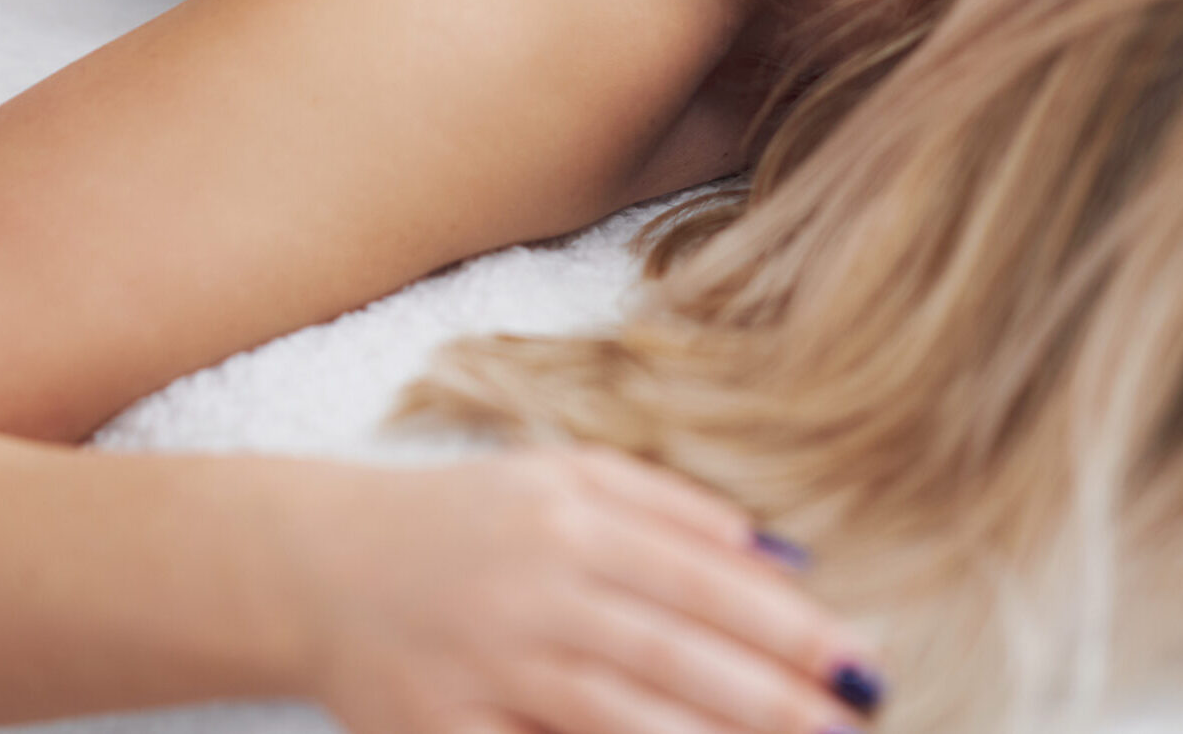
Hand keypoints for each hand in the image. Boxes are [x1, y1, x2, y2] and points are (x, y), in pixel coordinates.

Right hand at [284, 445, 881, 733]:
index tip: (857, 656)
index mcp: (574, 518)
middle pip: (673, 652)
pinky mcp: (443, 733)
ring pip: (618, 716)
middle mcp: (538, 588)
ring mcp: (488, 667)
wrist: (325, 562)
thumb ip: (670, 504)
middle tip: (852, 722)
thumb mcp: (567, 473)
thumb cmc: (470, 513)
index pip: (702, 577)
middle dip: (772, 695)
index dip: (785, 622)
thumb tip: (775, 551)